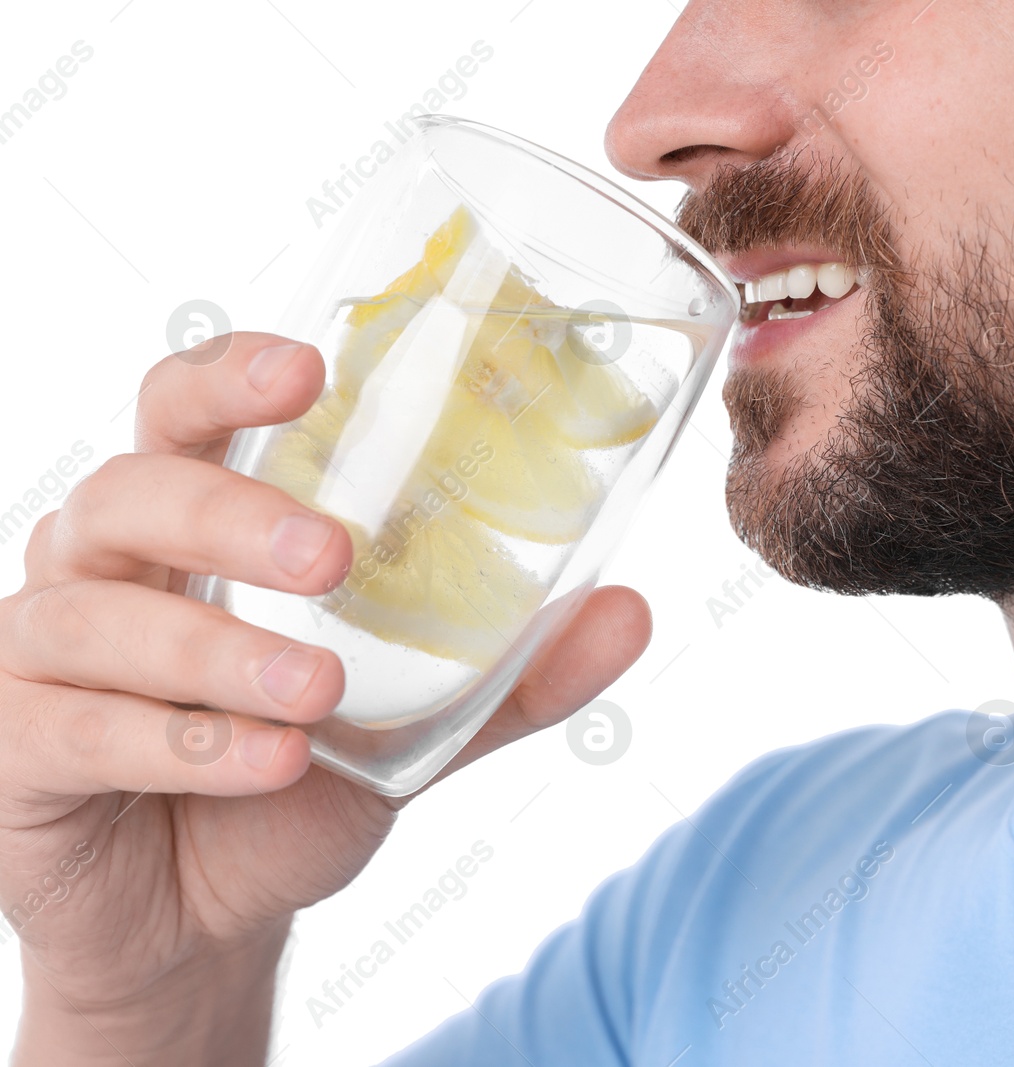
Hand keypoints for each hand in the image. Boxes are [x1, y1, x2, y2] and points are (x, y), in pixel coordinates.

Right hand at [0, 334, 650, 1063]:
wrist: (208, 913)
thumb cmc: (292, 771)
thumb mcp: (415, 724)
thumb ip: (510, 674)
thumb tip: (632, 611)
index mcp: (193, 523)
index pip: (182, 407)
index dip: (229, 374)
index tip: (309, 368)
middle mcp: (105, 565)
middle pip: (132, 490)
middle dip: (230, 513)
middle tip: (335, 554)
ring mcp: (43, 653)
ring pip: (99, 616)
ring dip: (217, 652)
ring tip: (321, 697)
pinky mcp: (12, 748)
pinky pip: (76, 729)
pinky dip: (178, 744)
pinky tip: (268, 764)